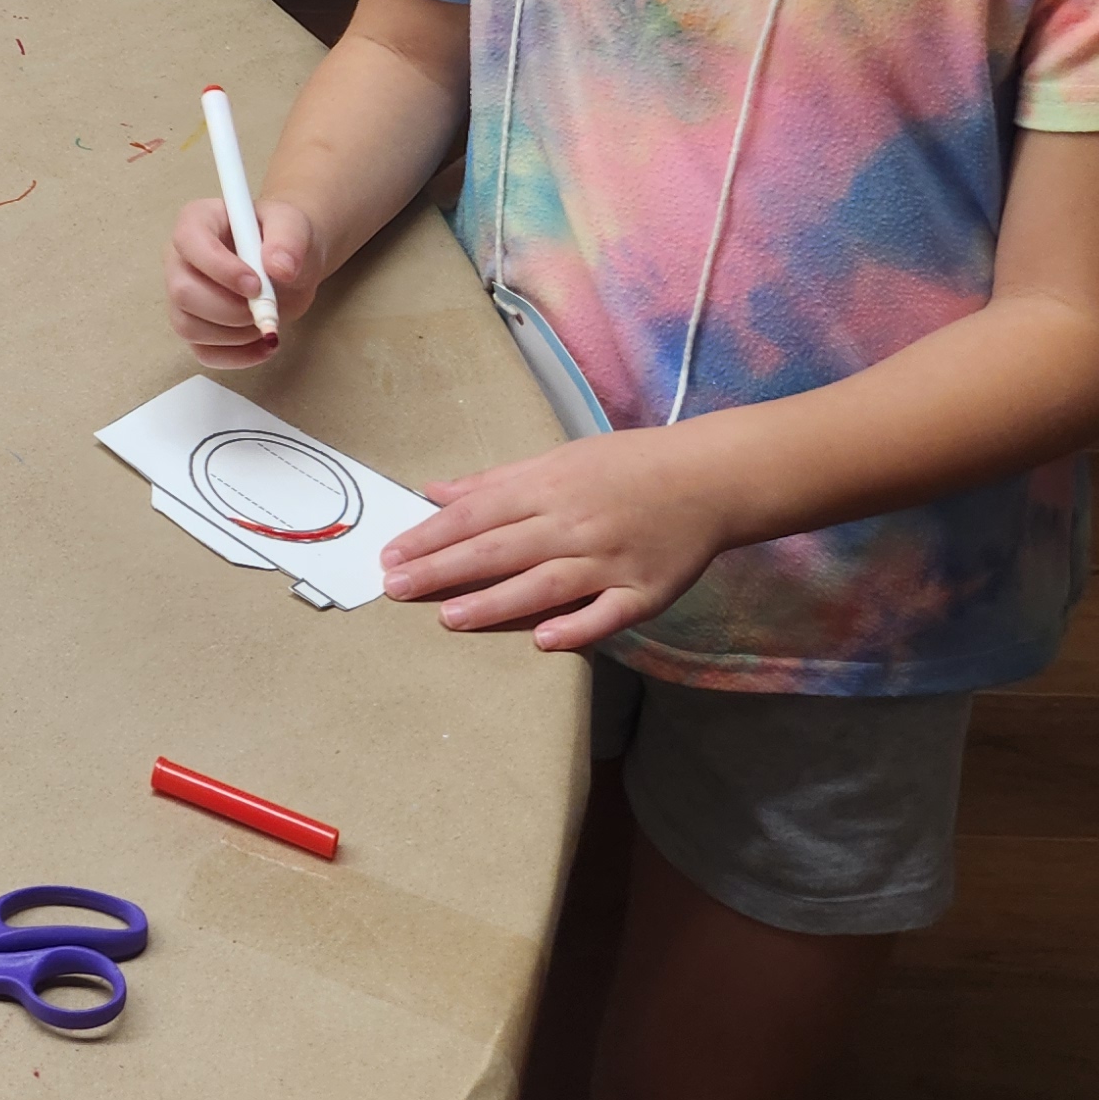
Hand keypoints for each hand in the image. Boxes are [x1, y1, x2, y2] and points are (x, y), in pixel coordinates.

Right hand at [166, 191, 328, 365]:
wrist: (288, 264)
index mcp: (197, 221)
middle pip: (183, 292)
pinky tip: (264, 344)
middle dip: (229, 309)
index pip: (189, 242)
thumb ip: (288, 240)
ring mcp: (182, 295)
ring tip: (267, 320)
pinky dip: (237, 356)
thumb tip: (280, 268)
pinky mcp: (195, 326)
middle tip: (265, 308)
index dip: (219, 267)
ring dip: (234, 334)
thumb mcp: (293, 226)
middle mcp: (180, 259)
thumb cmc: (282, 239)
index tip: (256, 285)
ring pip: (188, 327)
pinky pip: (204, 352)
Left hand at [378, 425, 739, 652]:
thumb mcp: (557, 458)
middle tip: (394, 588)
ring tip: (448, 618)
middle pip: (498, 549)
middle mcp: (572, 524)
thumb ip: (495, 482)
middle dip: (442, 570)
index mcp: (547, 487)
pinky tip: (543, 641)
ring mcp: (609, 560)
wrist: (709, 478)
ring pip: (543, 584)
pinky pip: (607, 614)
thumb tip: (435, 491)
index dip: (429, 535)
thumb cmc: (626, 466)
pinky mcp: (644, 592)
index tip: (390, 555)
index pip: (475, 514)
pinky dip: (577, 627)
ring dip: (493, 603)